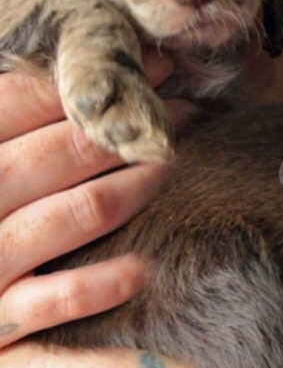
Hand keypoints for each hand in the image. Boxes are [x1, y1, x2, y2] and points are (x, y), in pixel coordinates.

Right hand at [0, 51, 194, 347]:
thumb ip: (14, 136)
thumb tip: (72, 83)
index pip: (19, 102)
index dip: (88, 81)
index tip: (151, 69)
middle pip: (61, 152)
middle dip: (128, 131)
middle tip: (181, 113)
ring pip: (78, 211)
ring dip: (134, 187)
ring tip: (171, 166)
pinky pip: (57, 298)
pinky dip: (101, 282)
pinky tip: (142, 268)